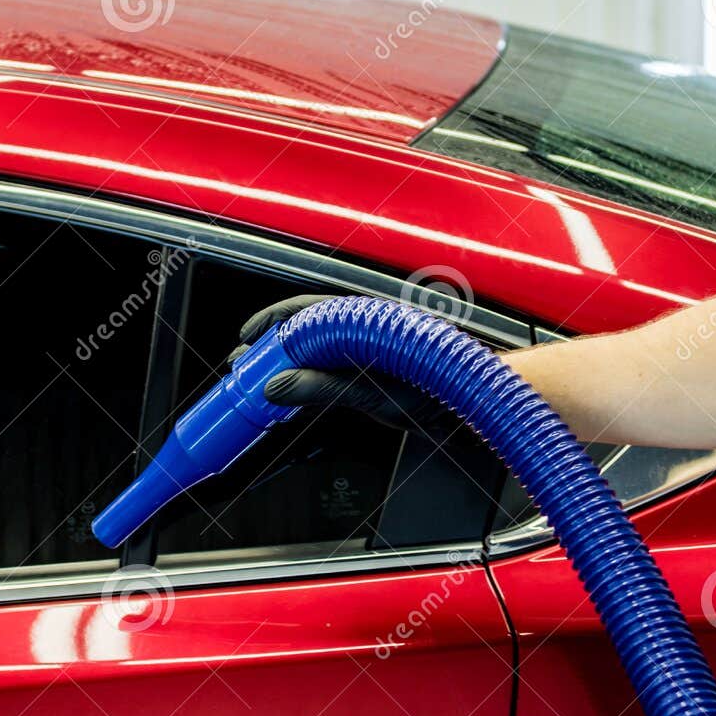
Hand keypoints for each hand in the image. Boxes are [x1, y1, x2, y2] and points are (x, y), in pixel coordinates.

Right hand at [227, 295, 456, 437]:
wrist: (472, 403)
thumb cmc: (436, 388)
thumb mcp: (371, 391)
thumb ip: (323, 386)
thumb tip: (277, 386)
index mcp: (361, 321)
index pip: (304, 312)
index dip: (271, 324)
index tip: (247, 340)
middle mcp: (361, 330)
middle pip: (303, 332)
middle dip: (270, 350)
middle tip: (244, 370)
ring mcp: (366, 351)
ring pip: (314, 351)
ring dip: (286, 367)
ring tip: (260, 385)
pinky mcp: (372, 372)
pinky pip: (329, 369)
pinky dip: (305, 381)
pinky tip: (292, 397)